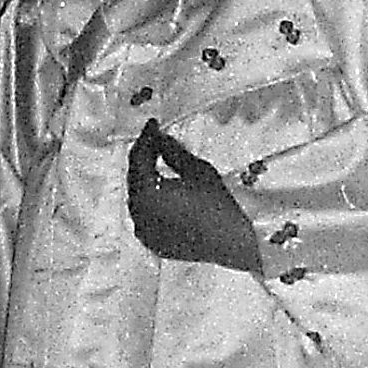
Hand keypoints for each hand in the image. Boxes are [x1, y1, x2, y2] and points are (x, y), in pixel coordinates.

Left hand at [127, 120, 259, 271]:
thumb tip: (159, 137)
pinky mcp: (153, 242)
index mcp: (146, 194)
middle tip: (154, 139)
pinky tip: (161, 188)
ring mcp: (144, 231)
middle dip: (143, 157)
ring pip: (138, 197)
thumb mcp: (197, 169)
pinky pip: (145, 215)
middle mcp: (138, 214)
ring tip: (156, 160)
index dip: (145, 138)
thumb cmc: (218, 204)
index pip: (138, 159)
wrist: (233, 243)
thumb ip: (172, 151)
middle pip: (134, 178)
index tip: (153, 124)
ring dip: (145, 177)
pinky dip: (150, 199)